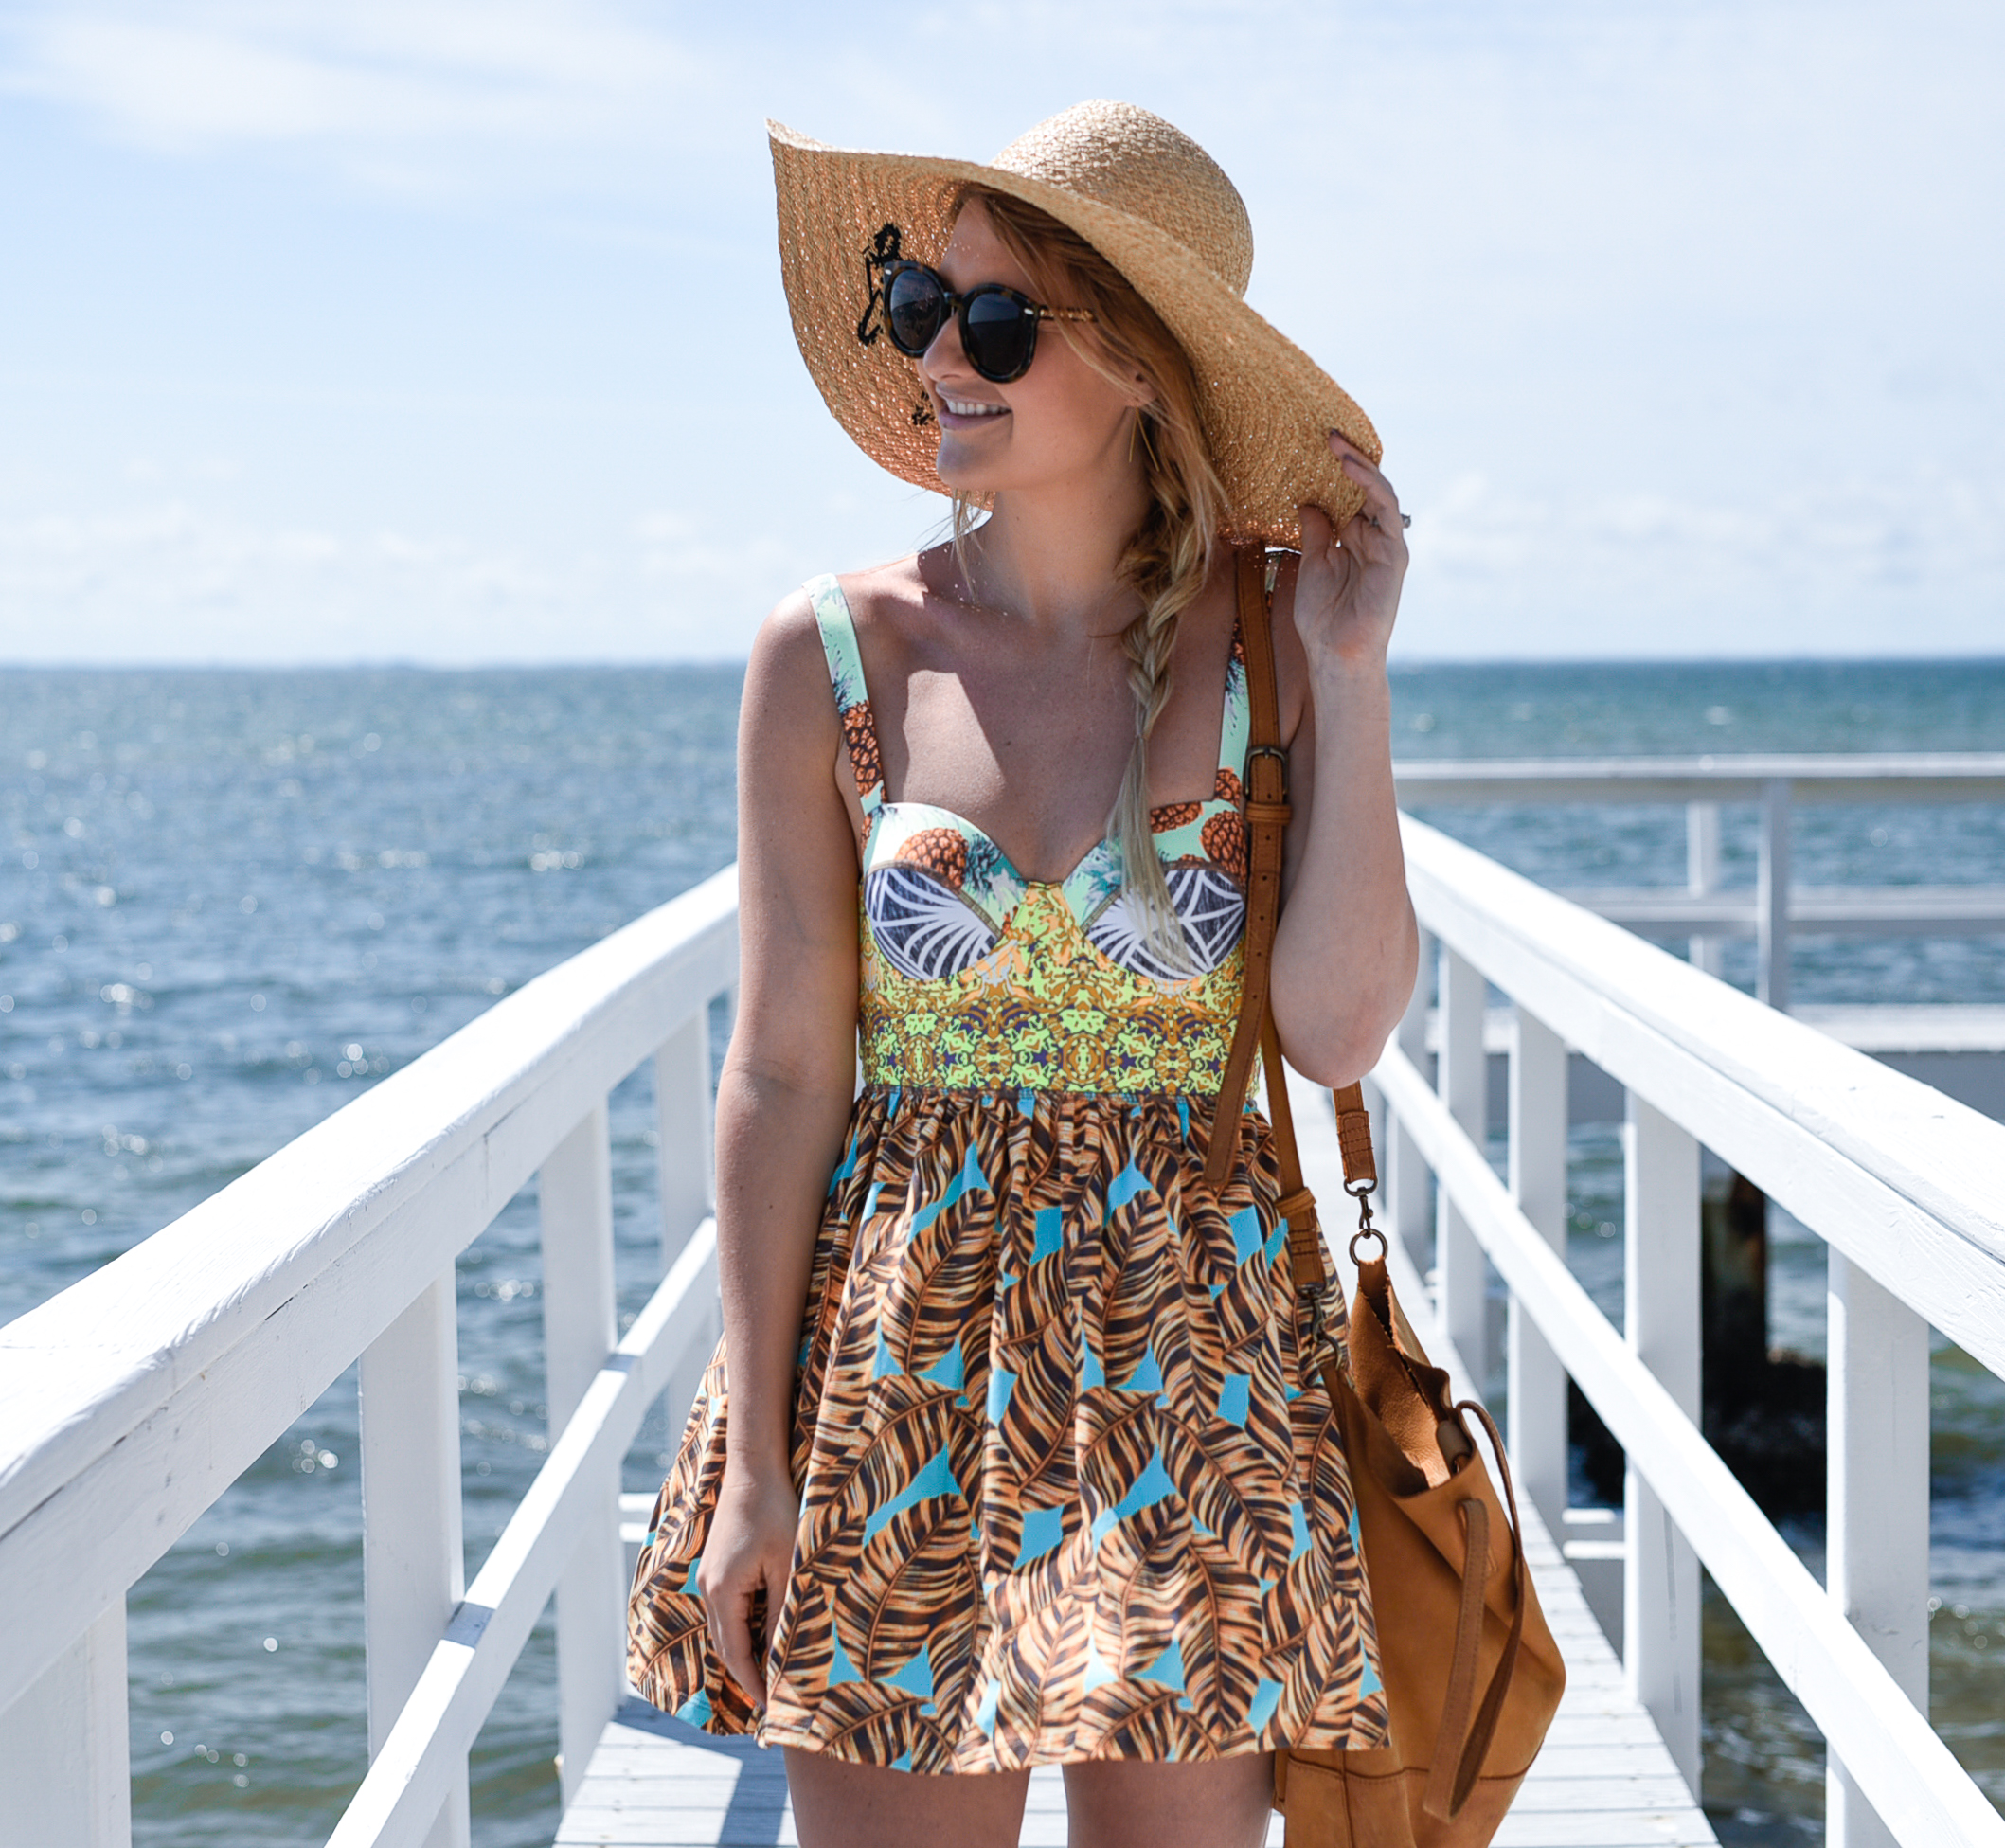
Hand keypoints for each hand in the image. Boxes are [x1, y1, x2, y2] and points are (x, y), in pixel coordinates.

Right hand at [697, 1461, 799, 1707]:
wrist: (753, 1469)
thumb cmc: (774, 1513)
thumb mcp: (787, 1565)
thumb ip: (782, 1611)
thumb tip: (779, 1656)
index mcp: (722, 1593)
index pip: (736, 1654)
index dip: (753, 1684)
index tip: (769, 1710)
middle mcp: (708, 1590)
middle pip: (725, 1647)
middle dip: (745, 1676)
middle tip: (770, 1703)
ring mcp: (709, 1578)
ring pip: (725, 1629)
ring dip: (744, 1653)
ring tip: (769, 1676)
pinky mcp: (717, 1567)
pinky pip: (727, 1611)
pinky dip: (743, 1630)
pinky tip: (763, 1635)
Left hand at [1294, 431, 1408, 671]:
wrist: (1335, 652)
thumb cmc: (1322, 616)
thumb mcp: (1311, 563)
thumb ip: (1315, 530)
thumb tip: (1308, 500)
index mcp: (1353, 538)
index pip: (1349, 494)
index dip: (1337, 470)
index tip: (1316, 446)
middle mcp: (1373, 537)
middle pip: (1366, 488)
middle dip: (1349, 459)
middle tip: (1329, 433)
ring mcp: (1386, 544)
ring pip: (1379, 493)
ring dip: (1360, 465)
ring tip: (1337, 445)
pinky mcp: (1394, 554)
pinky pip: (1386, 511)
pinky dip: (1370, 486)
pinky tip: (1349, 469)